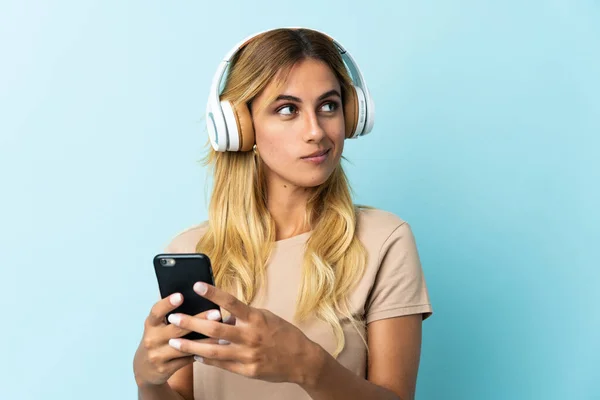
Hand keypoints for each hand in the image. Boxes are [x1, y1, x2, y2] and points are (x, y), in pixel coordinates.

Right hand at [133, 292, 229, 386]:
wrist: (144, 370)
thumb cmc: (158, 340)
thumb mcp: (158, 327)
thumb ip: (172, 316)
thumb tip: (199, 299)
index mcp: (151, 324)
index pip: (156, 311)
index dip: (168, 303)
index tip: (181, 296)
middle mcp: (152, 339)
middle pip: (177, 329)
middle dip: (199, 320)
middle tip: (217, 313)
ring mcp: (157, 355)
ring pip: (185, 346)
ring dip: (206, 340)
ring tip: (223, 333)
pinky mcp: (165, 369)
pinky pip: (187, 360)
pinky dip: (202, 353)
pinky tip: (216, 348)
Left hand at [166, 282, 321, 384]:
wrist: (302, 360)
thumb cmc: (284, 334)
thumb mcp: (266, 317)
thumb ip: (244, 316)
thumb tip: (222, 313)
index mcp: (256, 318)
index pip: (231, 302)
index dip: (213, 293)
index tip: (196, 285)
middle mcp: (251, 336)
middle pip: (215, 329)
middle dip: (192, 323)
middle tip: (174, 317)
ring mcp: (248, 355)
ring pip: (214, 351)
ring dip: (191, 346)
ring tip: (174, 341)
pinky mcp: (248, 371)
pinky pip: (222, 365)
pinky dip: (207, 360)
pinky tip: (194, 355)